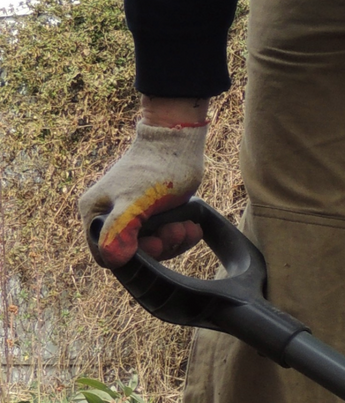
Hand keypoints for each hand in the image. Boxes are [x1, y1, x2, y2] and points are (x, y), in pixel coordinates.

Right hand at [79, 99, 209, 265]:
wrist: (177, 142)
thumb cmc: (156, 169)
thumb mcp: (136, 203)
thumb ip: (120, 231)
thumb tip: (112, 260)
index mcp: (95, 214)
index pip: (106, 256)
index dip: (132, 257)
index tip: (156, 242)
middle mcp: (107, 216)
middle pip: (133, 253)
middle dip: (160, 247)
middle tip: (177, 230)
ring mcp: (130, 214)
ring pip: (152, 246)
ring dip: (173, 240)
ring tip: (187, 226)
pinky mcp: (150, 212)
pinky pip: (164, 235)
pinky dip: (180, 234)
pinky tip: (192, 226)